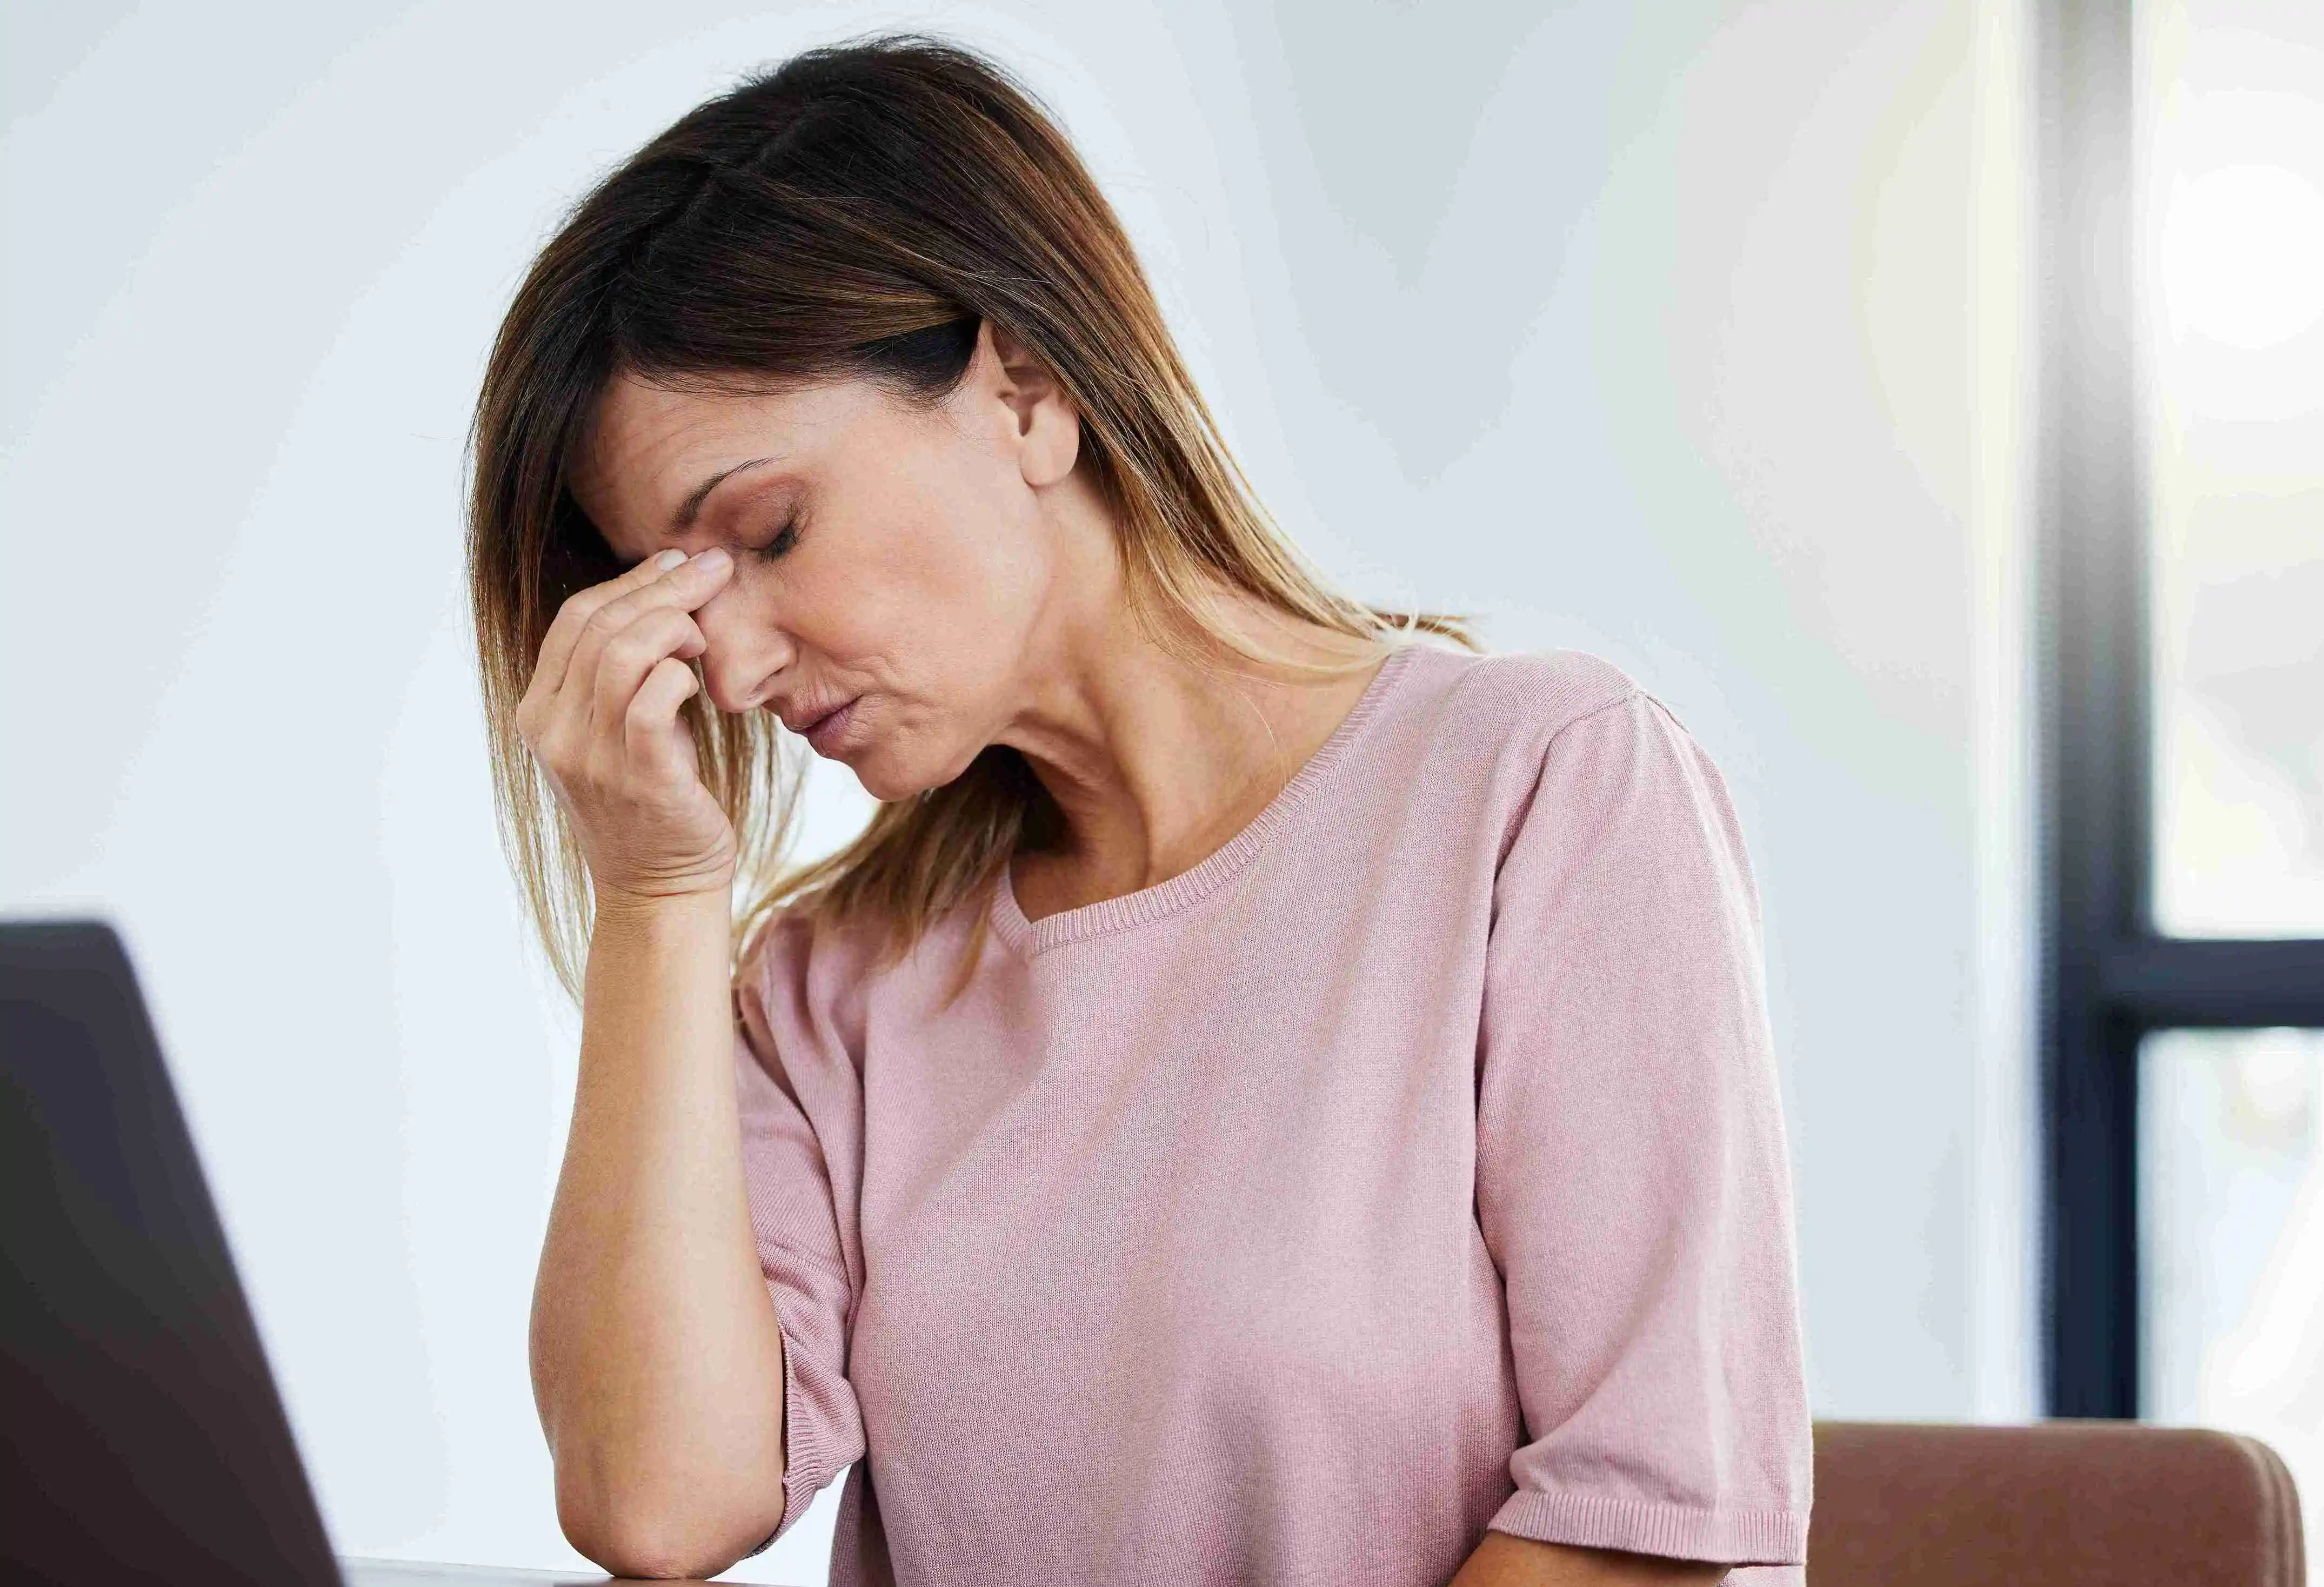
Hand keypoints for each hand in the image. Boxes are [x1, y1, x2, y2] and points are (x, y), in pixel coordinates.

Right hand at [514, 547, 740, 904]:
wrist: (658, 889)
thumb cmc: (653, 801)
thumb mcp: (619, 731)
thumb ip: (622, 673)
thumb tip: (664, 597)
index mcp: (539, 711)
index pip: (575, 619)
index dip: (629, 581)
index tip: (678, 559)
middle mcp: (552, 731)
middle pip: (598, 625)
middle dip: (662, 585)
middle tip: (714, 567)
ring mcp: (589, 757)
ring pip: (621, 653)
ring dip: (675, 623)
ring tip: (709, 630)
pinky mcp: (637, 778)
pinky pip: (652, 700)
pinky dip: (681, 674)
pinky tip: (702, 678)